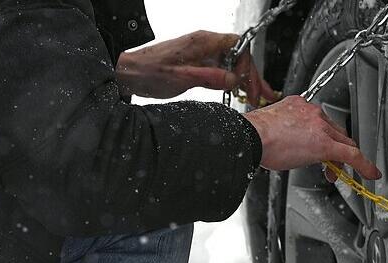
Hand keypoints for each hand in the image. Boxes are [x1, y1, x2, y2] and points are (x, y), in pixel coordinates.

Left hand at [116, 30, 275, 101]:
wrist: (129, 73)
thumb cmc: (148, 72)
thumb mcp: (180, 78)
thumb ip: (208, 77)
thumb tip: (233, 79)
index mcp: (202, 42)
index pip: (238, 47)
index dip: (248, 66)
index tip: (249, 85)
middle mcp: (203, 45)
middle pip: (237, 56)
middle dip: (250, 75)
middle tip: (259, 95)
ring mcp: (200, 54)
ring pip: (230, 64)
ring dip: (242, 80)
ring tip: (253, 96)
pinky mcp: (195, 64)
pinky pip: (219, 69)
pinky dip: (230, 81)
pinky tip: (236, 92)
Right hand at [244, 95, 381, 180]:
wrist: (249, 136)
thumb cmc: (252, 135)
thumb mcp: (270, 128)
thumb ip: (283, 133)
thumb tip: (285, 147)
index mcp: (298, 106)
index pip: (319, 123)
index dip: (323, 138)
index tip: (322, 150)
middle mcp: (312, 112)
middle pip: (334, 132)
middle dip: (334, 151)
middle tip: (329, 168)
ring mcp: (319, 127)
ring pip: (342, 142)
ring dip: (342, 159)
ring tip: (335, 174)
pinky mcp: (325, 144)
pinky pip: (351, 154)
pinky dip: (363, 165)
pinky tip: (370, 173)